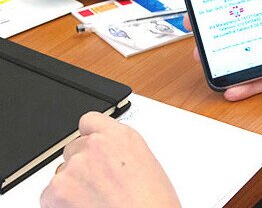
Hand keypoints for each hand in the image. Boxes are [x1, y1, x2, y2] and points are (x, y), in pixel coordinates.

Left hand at [41, 112, 179, 207]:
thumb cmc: (153, 204)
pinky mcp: (56, 190)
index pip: (90, 121)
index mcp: (121, 136)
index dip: (89, 137)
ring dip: (72, 187)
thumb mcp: (146, 166)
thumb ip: (120, 153)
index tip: (91, 147)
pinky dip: (61, 205)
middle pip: (74, 148)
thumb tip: (107, 161)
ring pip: (62, 174)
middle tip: (98, 187)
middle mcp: (95, 145)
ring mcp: (74, 167)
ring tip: (96, 203)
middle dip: (82, 166)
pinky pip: (49, 195)